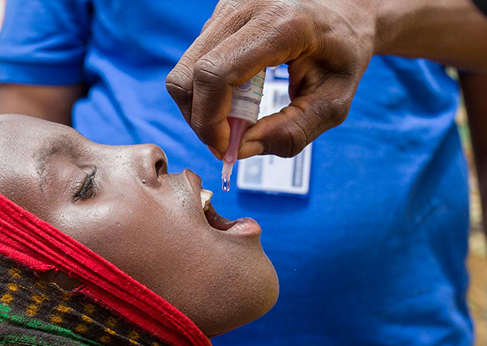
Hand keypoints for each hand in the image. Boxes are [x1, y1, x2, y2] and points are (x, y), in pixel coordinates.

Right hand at [166, 0, 375, 158]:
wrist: (344, 11)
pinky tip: (235, 100)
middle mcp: (246, 8)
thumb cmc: (343, 54)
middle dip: (200, 120)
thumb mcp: (334, 102)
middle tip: (227, 143)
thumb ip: (293, 132)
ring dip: (201, 109)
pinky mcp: (218, 16)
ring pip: (183, 72)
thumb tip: (242, 149)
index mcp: (282, 25)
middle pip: (188, 75)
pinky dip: (205, 94)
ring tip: (235, 121)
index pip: (215, 74)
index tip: (227, 148)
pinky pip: (192, 64)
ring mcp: (227, 8)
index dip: (210, 120)